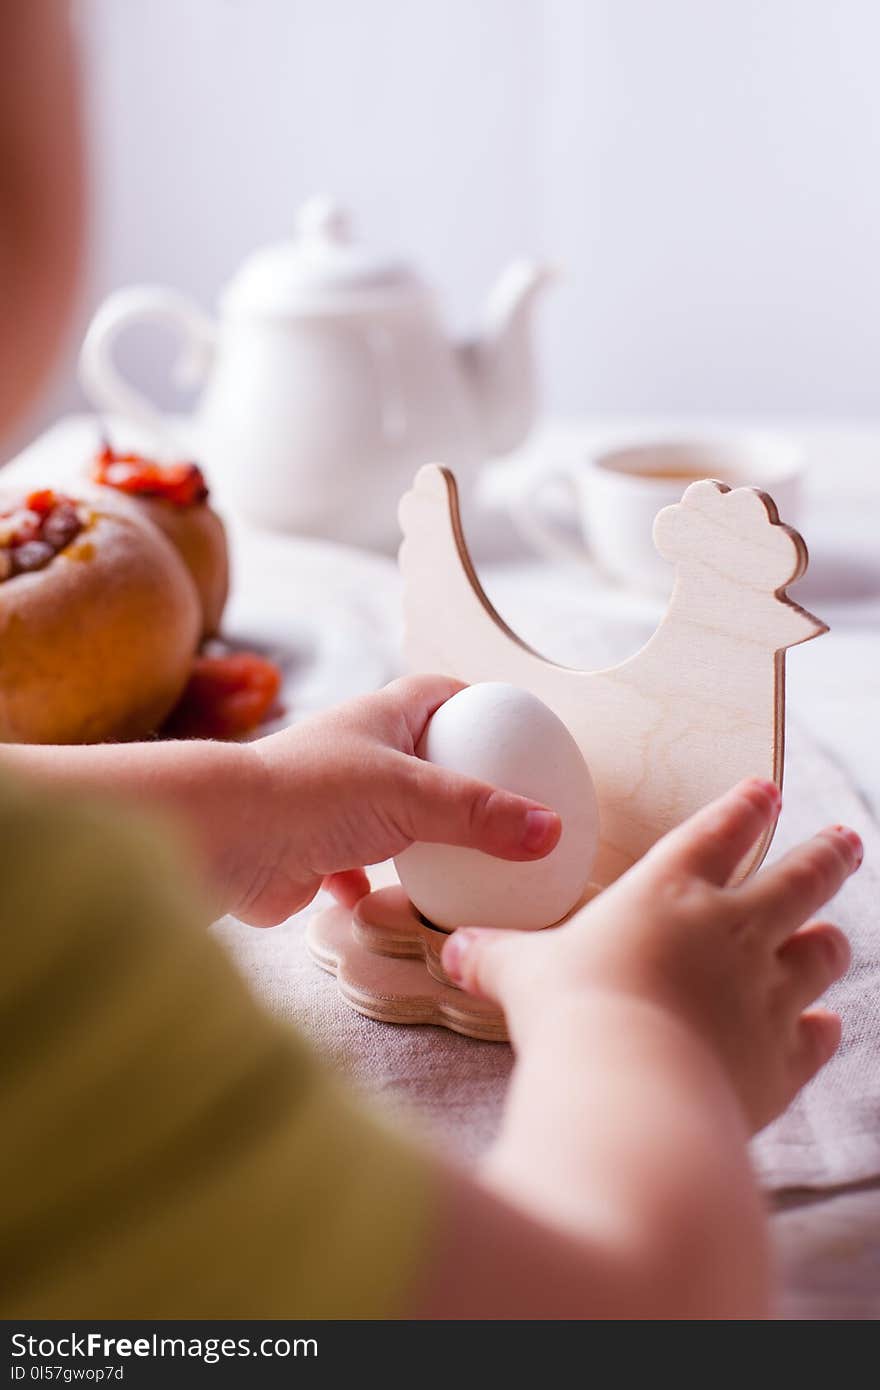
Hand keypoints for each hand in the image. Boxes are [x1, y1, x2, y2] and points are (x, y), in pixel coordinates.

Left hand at [235, 675, 560, 926]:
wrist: (222, 840)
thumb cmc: (309, 796)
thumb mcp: (411, 796)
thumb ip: (481, 814)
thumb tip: (551, 829)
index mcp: (380, 718)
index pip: (439, 693)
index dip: (479, 703)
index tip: (517, 728)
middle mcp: (354, 754)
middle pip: (418, 756)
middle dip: (456, 778)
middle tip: (503, 807)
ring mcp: (331, 804)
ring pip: (388, 817)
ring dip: (418, 838)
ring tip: (462, 860)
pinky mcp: (309, 853)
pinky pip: (352, 869)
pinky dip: (371, 887)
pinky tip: (390, 903)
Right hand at [441, 778, 860, 1131]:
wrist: (629, 1087)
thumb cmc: (572, 1013)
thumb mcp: (523, 975)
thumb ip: (497, 958)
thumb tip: (454, 952)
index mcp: (671, 890)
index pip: (720, 831)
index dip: (746, 807)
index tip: (768, 791)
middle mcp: (734, 930)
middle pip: (801, 878)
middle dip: (828, 856)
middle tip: (848, 840)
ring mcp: (768, 993)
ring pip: (822, 953)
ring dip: (827, 942)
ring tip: (831, 936)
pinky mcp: (783, 1058)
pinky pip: (819, 1035)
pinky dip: (820, 1029)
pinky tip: (820, 1028)